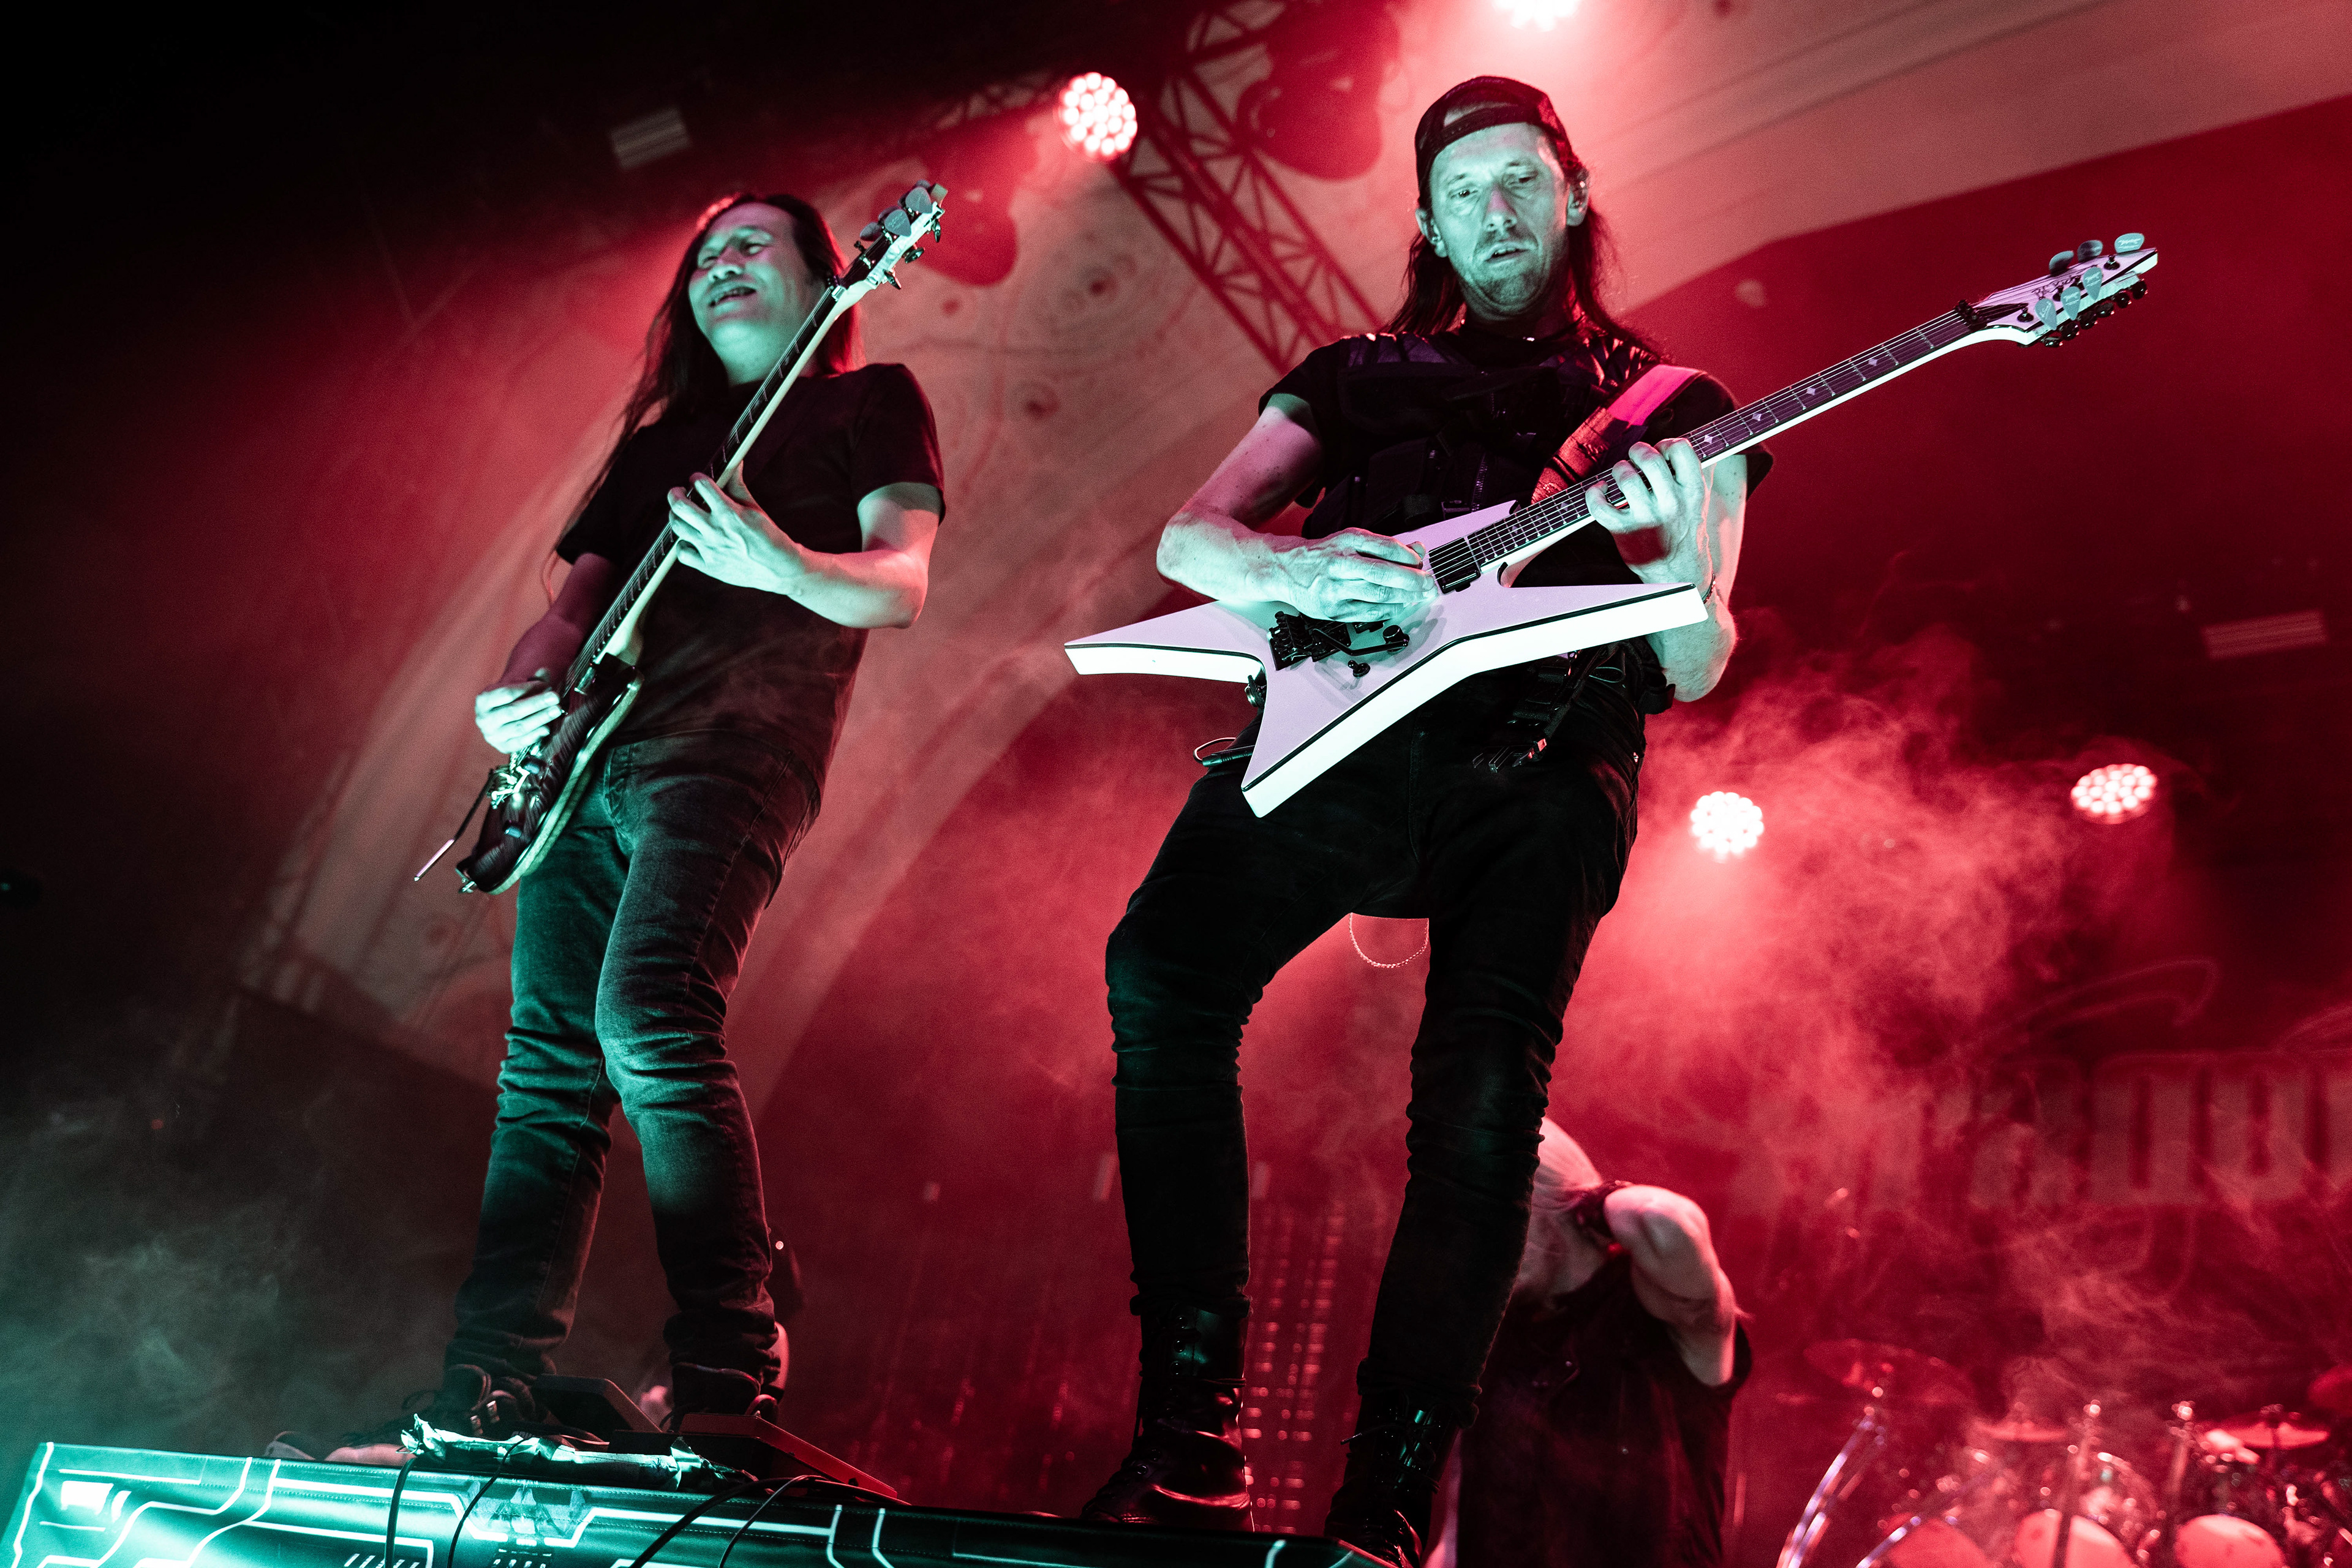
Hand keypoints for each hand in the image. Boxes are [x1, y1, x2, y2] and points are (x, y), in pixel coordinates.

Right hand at [475, 669, 560, 753]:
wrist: (500, 718)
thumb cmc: (510, 700)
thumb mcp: (517, 687)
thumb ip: (532, 680)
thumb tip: (545, 671)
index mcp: (483, 700)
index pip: (506, 693)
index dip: (527, 689)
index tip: (545, 685)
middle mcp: (484, 719)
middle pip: (513, 711)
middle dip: (537, 703)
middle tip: (555, 697)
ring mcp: (492, 735)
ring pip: (519, 727)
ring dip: (540, 718)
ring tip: (556, 710)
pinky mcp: (502, 747)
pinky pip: (520, 742)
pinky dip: (534, 735)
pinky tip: (547, 728)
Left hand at [668, 472, 804, 592]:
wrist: (778, 569)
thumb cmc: (767, 536)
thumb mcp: (754, 508)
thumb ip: (737, 486)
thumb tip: (735, 462)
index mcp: (729, 513)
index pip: (702, 486)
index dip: (697, 478)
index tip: (697, 479)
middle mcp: (716, 530)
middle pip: (680, 507)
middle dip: (675, 494)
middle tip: (677, 492)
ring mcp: (710, 549)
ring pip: (678, 527)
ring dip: (675, 516)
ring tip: (681, 513)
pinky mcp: (708, 566)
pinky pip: (682, 552)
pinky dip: (682, 544)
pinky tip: (690, 539)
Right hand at [1270, 528, 1435, 619]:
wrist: (1286, 570)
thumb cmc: (1321, 555)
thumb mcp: (1350, 541)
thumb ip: (1383, 546)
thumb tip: (1416, 549)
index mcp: (1345, 542)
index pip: (1384, 547)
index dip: (1408, 556)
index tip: (1420, 562)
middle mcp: (1339, 564)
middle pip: (1383, 573)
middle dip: (1411, 580)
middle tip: (1428, 584)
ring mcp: (1334, 588)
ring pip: (1377, 595)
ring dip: (1403, 597)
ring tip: (1417, 596)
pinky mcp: (1331, 609)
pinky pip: (1367, 612)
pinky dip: (1387, 610)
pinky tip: (1397, 606)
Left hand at [1583, 439, 1709, 576]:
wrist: (1679, 569)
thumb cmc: (1684, 527)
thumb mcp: (1698, 499)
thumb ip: (1693, 472)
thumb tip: (1691, 441)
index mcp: (1693, 491)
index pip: (1681, 449)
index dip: (1667, 443)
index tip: (1661, 451)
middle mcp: (1672, 503)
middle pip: (1649, 459)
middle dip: (1638, 450)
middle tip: (1635, 456)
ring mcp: (1647, 518)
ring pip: (1625, 477)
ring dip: (1619, 469)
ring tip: (1622, 474)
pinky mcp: (1625, 532)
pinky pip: (1600, 506)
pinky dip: (1594, 493)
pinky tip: (1601, 490)